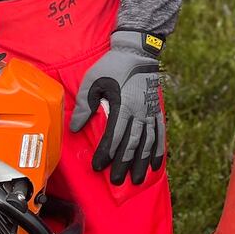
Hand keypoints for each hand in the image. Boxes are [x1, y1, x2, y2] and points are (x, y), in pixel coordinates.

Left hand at [68, 31, 165, 184]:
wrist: (138, 52)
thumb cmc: (112, 66)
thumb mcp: (93, 80)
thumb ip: (84, 104)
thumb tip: (75, 128)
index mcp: (122, 105)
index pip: (113, 135)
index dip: (106, 153)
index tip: (98, 167)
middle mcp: (139, 112)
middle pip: (131, 143)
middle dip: (124, 163)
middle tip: (118, 181)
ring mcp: (150, 112)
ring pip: (147, 142)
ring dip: (141, 162)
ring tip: (137, 179)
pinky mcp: (156, 110)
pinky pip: (159, 134)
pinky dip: (158, 150)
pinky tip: (156, 164)